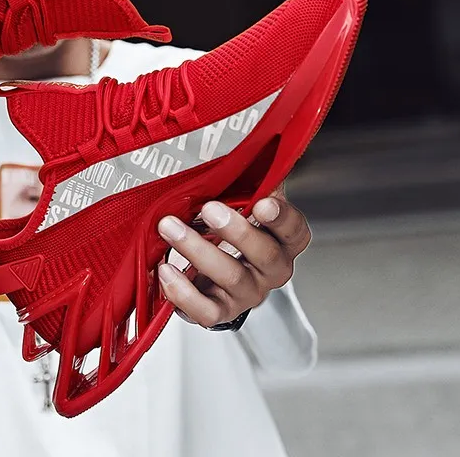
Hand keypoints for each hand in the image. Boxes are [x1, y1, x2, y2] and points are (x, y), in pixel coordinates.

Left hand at [156, 186, 311, 327]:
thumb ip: (245, 182)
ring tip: (169, 227)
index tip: (262, 203)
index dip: (282, 218)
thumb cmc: (227, 228)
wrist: (216, 276)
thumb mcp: (241, 201)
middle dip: (236, 230)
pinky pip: (206, 311)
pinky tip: (165, 269)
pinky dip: (184, 292)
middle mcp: (271, 270)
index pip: (295, 230)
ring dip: (198, 250)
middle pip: (265, 254)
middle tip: (208, 208)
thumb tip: (241, 146)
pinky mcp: (220, 312)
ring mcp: (247, 294)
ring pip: (232, 278)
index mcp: (283, 240)